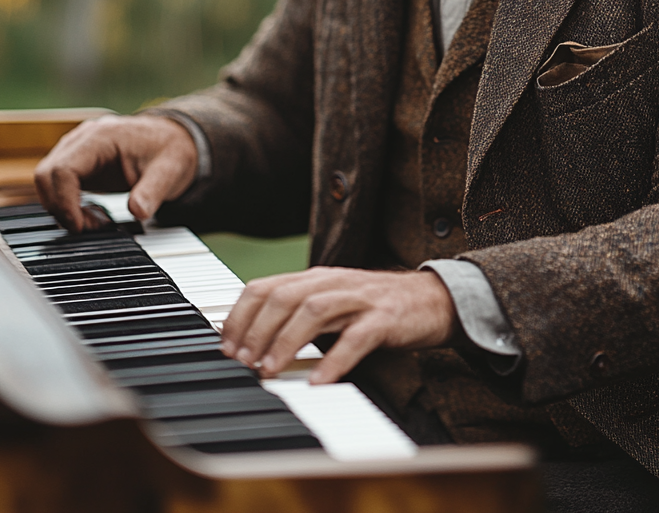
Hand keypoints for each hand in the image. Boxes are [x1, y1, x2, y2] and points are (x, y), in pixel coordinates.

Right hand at [34, 114, 198, 231]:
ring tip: (95, 223)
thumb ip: (152, 192)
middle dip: (60, 208)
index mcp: (101, 137)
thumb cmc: (170, 150)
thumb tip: (138, 212)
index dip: (64, 202)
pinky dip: (68, 205)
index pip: (63, 169)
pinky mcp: (79, 162)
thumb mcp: (169, 171)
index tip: (78, 227)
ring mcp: (78, 150)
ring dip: (63, 208)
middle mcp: (83, 139)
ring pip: (48, 181)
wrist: (174, 139)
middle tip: (87, 228)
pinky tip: (92, 215)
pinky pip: (59, 185)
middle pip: (46, 175)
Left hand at [220, 266, 456, 383]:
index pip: (265, 287)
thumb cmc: (375, 308)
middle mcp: (333, 282)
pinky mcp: (385, 318)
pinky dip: (335, 359)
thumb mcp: (331, 305)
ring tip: (269, 371)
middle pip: (284, 296)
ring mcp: (360, 298)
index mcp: (315, 278)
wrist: (433, 300)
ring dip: (286, 341)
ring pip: (314, 310)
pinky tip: (320, 381)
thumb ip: (297, 316)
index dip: (240, 316)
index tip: (226, 346)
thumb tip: (250, 344)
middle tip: (242, 362)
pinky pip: (356, 337)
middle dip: (257, 330)